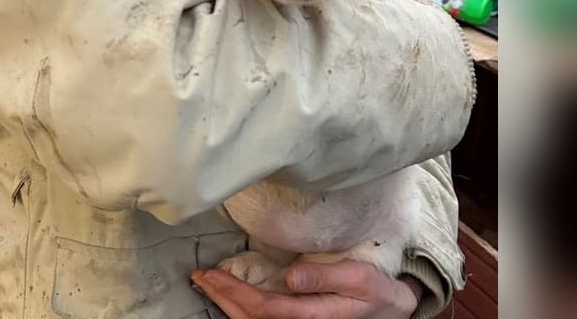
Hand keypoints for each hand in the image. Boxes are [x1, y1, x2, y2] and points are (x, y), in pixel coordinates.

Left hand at [191, 260, 418, 318]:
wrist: (391, 310)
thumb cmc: (375, 291)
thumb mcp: (358, 278)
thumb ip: (324, 277)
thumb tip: (291, 277)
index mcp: (312, 316)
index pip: (263, 308)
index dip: (234, 293)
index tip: (212, 274)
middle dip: (221, 298)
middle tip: (199, 277)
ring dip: (226, 305)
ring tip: (206, 285)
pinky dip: (239, 310)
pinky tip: (229, 297)